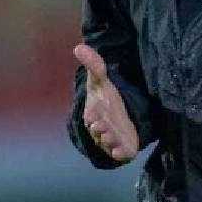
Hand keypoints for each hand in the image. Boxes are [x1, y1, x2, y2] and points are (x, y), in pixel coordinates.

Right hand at [74, 43, 138, 161]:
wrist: (120, 117)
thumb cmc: (107, 99)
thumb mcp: (102, 81)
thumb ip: (94, 65)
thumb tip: (79, 47)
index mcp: (93, 114)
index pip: (90, 115)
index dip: (92, 115)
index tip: (93, 112)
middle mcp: (101, 128)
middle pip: (98, 130)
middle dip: (99, 128)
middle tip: (101, 124)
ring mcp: (111, 139)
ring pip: (108, 142)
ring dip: (108, 141)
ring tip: (111, 136)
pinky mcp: (123, 147)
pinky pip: (120, 154)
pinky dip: (119, 154)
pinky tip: (120, 152)